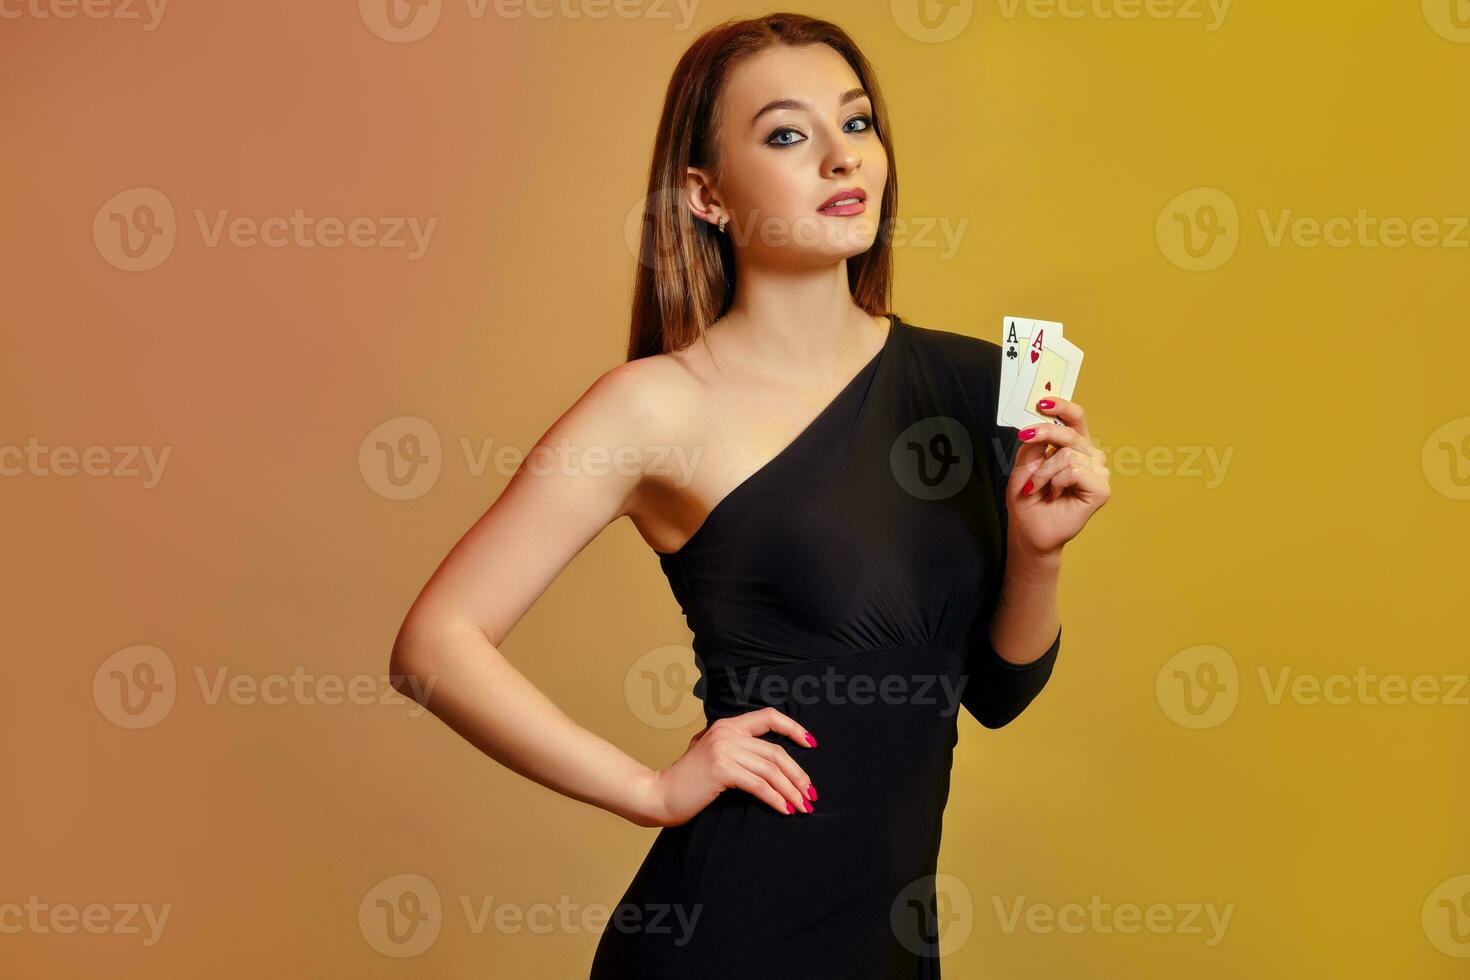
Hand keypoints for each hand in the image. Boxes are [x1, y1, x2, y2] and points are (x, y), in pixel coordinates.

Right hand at [638, 707, 817, 826]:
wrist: (658, 794)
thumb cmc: (687, 781)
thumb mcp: (711, 754)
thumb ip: (734, 749)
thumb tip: (767, 763)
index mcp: (727, 725)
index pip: (768, 716)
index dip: (793, 728)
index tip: (812, 743)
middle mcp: (727, 732)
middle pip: (776, 751)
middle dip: (798, 775)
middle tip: (811, 794)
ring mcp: (724, 749)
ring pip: (771, 770)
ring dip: (791, 791)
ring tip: (802, 807)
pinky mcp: (721, 769)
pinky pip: (759, 785)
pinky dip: (775, 798)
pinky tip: (784, 810)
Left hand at [1006, 396, 1110, 558]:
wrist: (1029, 530)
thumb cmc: (1029, 499)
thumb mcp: (1025, 464)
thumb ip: (1035, 442)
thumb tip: (1042, 421)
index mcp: (1074, 447)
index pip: (1076, 419)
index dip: (1062, 407)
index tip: (1042, 402)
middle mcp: (1089, 456)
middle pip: (1070, 433)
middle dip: (1044, 434)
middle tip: (1026, 437)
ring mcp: (1098, 473)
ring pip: (1069, 454)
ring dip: (1044, 471)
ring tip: (1038, 486)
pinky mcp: (1101, 490)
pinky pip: (1075, 472)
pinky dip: (1056, 482)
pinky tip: (1054, 494)